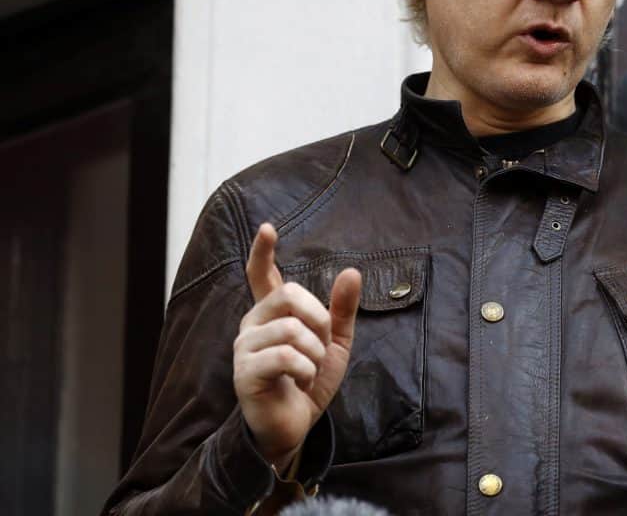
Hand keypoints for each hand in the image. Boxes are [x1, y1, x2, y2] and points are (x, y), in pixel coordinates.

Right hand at [233, 223, 361, 470]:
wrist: (294, 426)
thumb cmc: (309, 382)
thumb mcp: (335, 344)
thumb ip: (343, 309)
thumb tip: (352, 272)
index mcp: (273, 314)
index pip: (262, 275)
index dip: (263, 252)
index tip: (267, 228)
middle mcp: (253, 324)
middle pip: (290, 294)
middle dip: (320, 320)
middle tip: (320, 348)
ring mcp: (245, 347)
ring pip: (291, 329)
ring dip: (315, 353)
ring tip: (309, 372)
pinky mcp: (245, 372)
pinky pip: (286, 356)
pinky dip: (306, 370)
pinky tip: (301, 383)